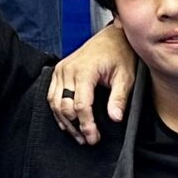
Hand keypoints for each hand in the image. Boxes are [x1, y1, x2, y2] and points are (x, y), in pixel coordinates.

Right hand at [47, 25, 136, 143]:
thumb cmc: (120, 54)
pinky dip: (58, 111)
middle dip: (76, 126)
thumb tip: (115, 118)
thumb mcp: (126, 76)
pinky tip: (68, 122)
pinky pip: (52, 96)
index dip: (86, 125)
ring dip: (65, 122)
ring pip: (54, 103)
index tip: (93, 138)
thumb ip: (119, 98)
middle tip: (88, 139)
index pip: (81, 105)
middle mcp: (68, 69)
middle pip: (65, 107)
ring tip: (78, 135)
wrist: (112, 37)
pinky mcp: (58, 72)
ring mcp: (61, 70)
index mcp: (84, 70)